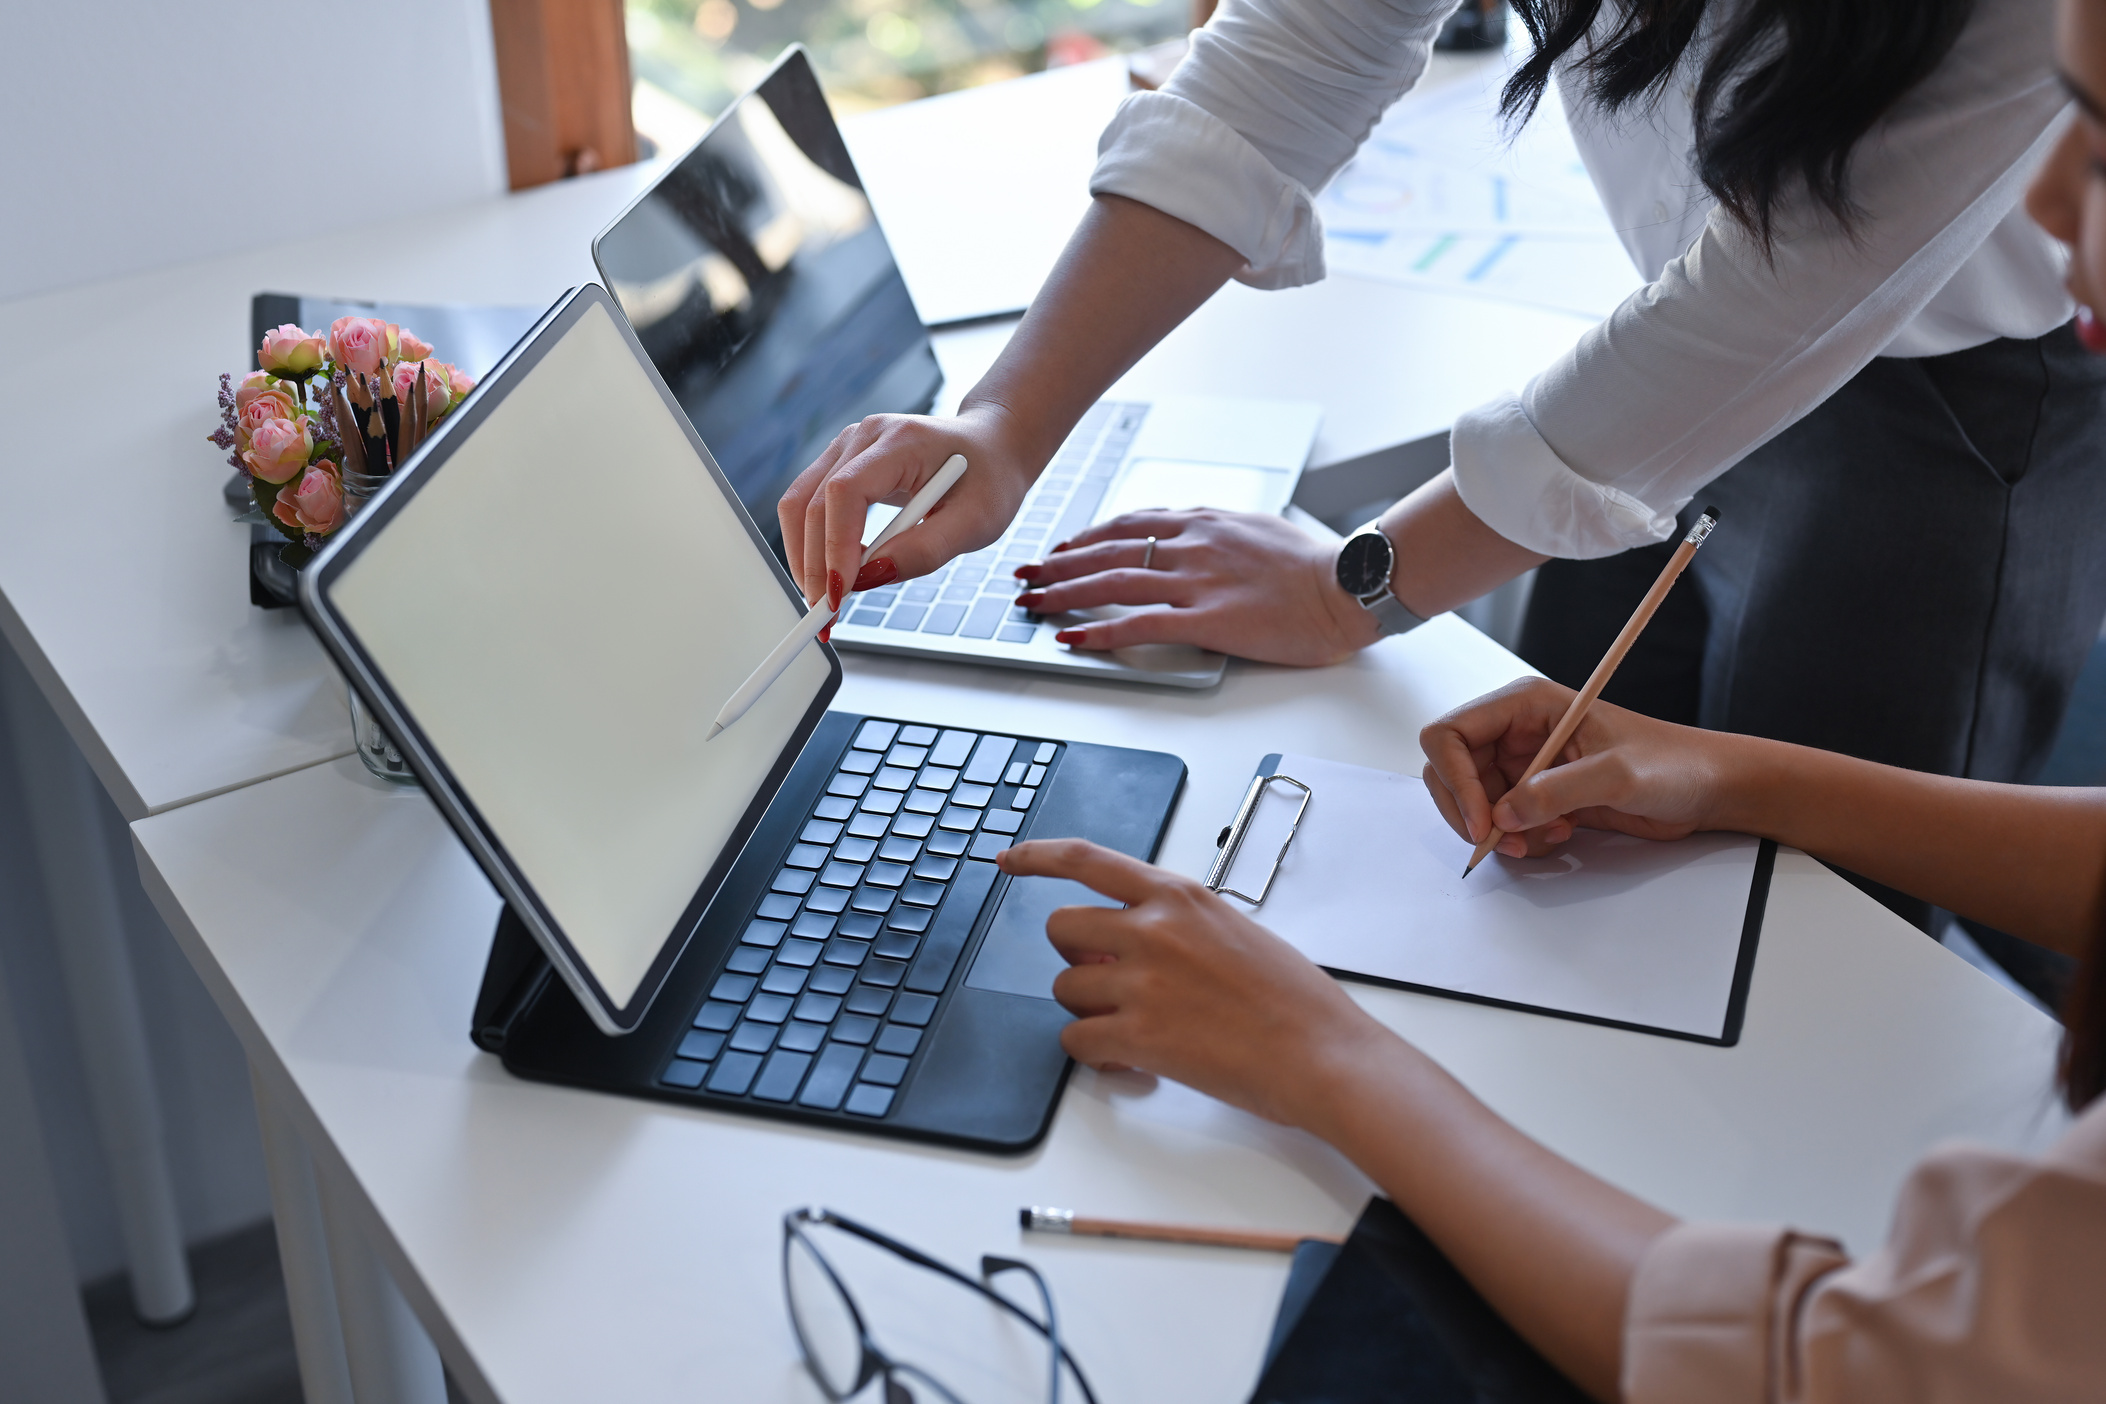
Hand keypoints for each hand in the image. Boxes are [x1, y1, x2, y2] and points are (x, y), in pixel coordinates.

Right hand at [777, 404, 1037, 608]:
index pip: (845, 491)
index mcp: (902, 441)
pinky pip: (808, 505)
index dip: (835, 546)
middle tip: (826, 618)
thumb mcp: (976, 523)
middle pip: (812, 503)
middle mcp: (864, 437)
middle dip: (814, 566)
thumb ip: (925, 550)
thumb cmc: (990, 479)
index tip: (839, 595)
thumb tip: (869, 578)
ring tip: (826, 603)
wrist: (992, 447)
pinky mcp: (840, 464)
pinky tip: (834, 575)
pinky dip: (813, 545)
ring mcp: (847, 448)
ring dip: (804, 558)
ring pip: (798, 505)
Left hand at [993, 838, 1386, 1127]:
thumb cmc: (1293, 999)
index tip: (1010, 860)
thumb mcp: (1233, 931)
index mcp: (1179, 896)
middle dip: (1076, 955)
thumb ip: (1174, 926)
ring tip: (1138, 1025)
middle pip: (1062, 928)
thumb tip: (1124, 944)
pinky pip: (1077, 1040)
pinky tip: (1132, 1058)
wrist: (1322, 1054)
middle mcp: (1153, 930)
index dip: (1038, 857)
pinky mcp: (1139, 1036)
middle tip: (1108, 980)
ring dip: (1090, 1009)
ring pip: (1066, 988)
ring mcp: (1142, 983)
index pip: (1087, 859)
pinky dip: (1096, 1053)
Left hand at [1011, 509, 1376, 664]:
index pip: (1129, 524)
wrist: (1346, 585)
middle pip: (1107, 550)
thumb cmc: (1312, 565)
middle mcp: (1191, 545)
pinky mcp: (1205, 620)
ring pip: (1112, 582)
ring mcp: (1196, 582)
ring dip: (1064, 593)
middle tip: (1027, 575)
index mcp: (1204, 522)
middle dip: (1059, 564)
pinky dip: (1099, 630)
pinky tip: (1072, 637)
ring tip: (1033, 603)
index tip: (1063, 549)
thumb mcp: (1258, 530)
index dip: (1088, 537)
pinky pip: (1139, 624)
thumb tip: (1196, 539)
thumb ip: (1218, 534)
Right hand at [1419, 677, 1735, 858]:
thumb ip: (1556, 792)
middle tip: (1498, 841)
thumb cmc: (1673, 762)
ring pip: (1474, 803)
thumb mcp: (1617, 774)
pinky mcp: (1539, 796)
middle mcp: (1517, 732)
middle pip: (1450, 772)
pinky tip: (1558, 835)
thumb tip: (1502, 815)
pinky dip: (1519, 840)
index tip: (1481, 819)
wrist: (1706, 788)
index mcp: (1526, 705)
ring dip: (1497, 831)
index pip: (1451, 734)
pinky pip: (1502, 823)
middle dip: (1468, 811)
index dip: (1454, 778)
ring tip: (1541, 839)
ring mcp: (1525, 765)